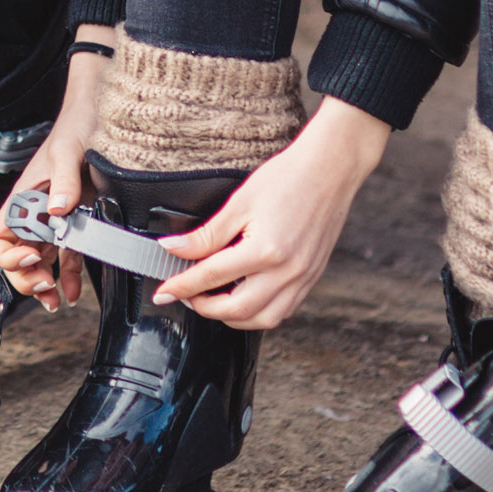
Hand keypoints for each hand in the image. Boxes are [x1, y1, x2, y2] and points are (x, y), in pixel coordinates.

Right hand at [0, 32, 114, 312]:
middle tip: (44, 284)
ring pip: (37, 262)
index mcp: (23, 197)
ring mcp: (54, 221)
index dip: (7, 254)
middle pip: (14, 256)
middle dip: (24, 276)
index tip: (30, 257)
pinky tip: (73, 290)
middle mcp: (34, 213)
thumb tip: (57, 209)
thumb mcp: (67, 152)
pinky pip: (66, 258)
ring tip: (56, 298)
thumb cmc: (76, 126)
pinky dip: (67, 278)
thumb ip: (62, 182)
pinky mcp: (77, 223)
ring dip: (43, 284)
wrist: (104, 116)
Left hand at [150, 96, 391, 329]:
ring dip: (232, 317)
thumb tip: (172, 249)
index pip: (211, 276)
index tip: (163, 292)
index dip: (182, 286)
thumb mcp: (238, 203)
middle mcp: (288, 272)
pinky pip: (284, 310)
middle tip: (184, 295)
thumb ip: (205, 234)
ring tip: (210, 301)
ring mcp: (304, 279)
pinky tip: (243, 299)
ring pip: (264, 319)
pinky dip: (259, 313)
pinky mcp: (312, 279)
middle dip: (204, 307)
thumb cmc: (286, 179)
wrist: (329, 171)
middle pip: (238, 310)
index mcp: (266, 251)